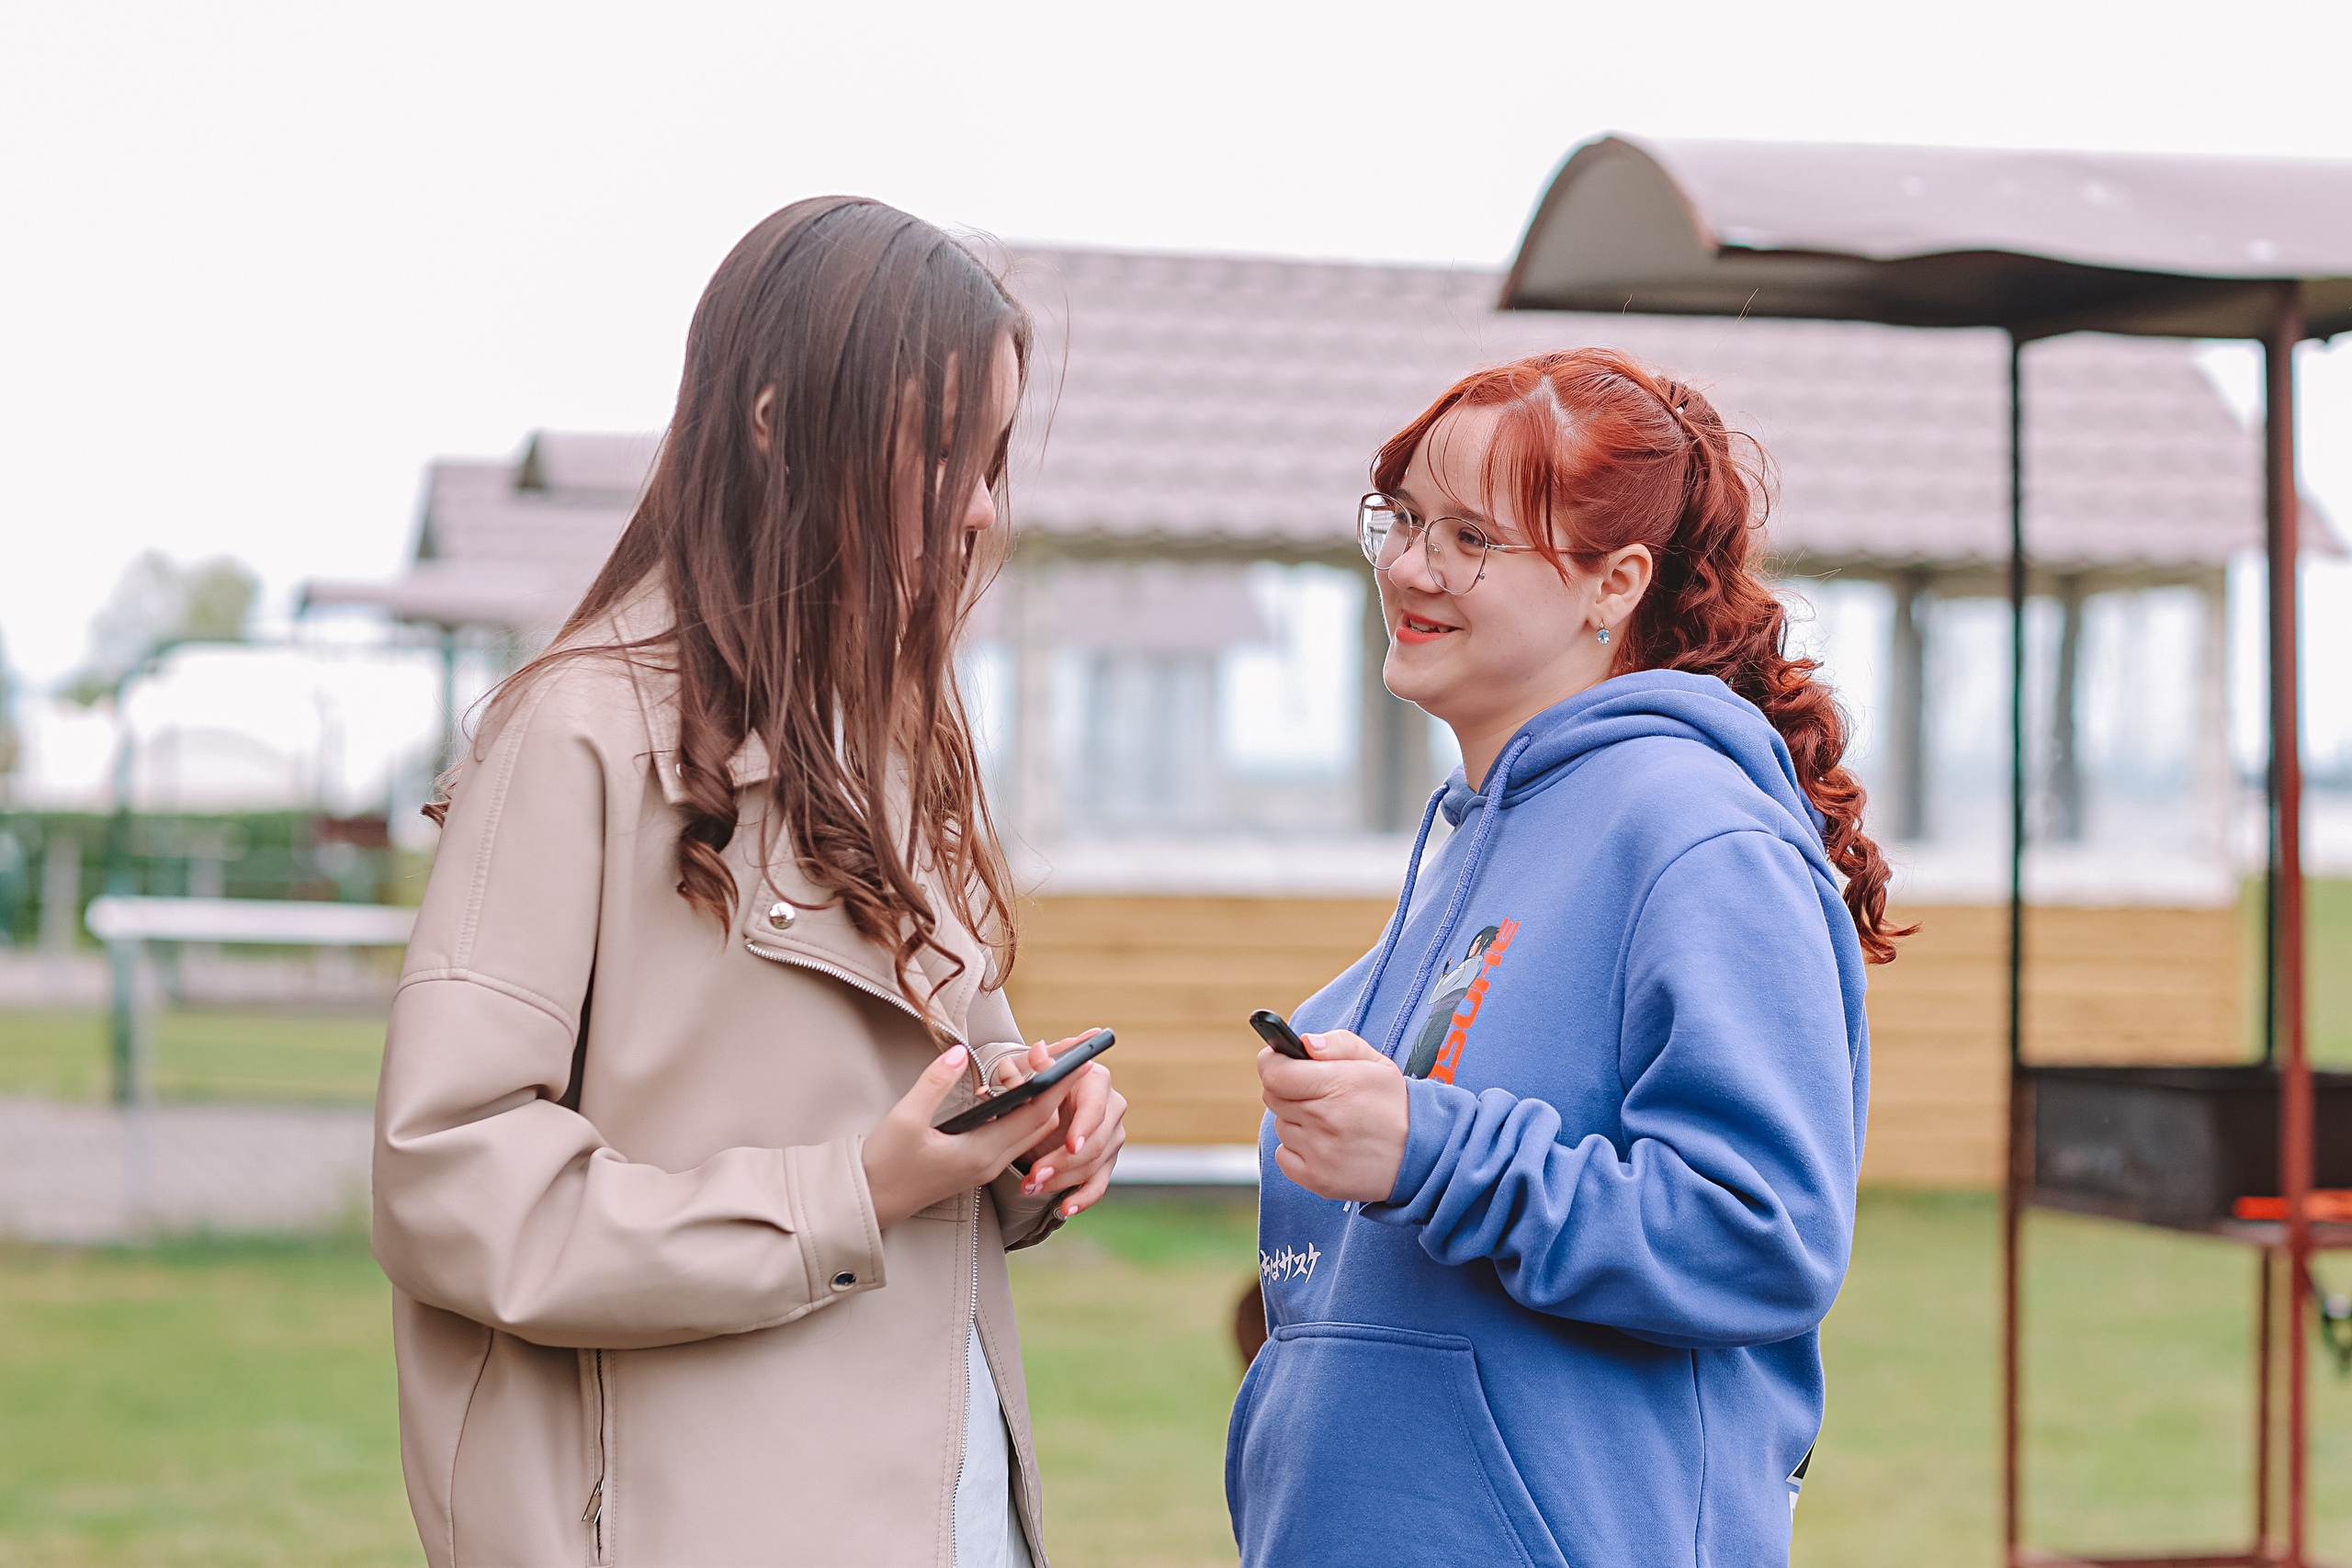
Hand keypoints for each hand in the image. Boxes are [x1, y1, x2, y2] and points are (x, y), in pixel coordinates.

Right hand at [862, 1045, 1074, 1230]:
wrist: (871, 1203)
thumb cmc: (885, 1164)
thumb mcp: (905, 1119)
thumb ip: (935, 1083)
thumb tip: (959, 1052)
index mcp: (981, 1152)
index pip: (1035, 1114)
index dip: (1059, 1085)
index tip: (1078, 1060)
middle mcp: (991, 1162)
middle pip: (1041, 1123)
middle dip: (1059, 1090)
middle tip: (1070, 1055)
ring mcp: (986, 1166)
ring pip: (1029, 1131)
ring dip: (1043, 1101)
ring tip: (1050, 1067)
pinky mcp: (977, 1165)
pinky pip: (1014, 1136)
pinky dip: (1023, 1112)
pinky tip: (1017, 1090)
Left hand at [991, 1029, 1128, 1218]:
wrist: (1039, 1104)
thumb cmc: (1034, 1083)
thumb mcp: (1026, 1072)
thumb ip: (1030, 1065)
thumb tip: (1038, 1052)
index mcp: (1096, 1079)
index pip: (1097, 1104)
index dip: (1086, 1126)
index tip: (1072, 1145)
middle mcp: (1112, 1106)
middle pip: (1098, 1140)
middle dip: (1064, 1161)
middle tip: (1035, 1175)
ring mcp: (1112, 1136)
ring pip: (1095, 1164)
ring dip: (1062, 1180)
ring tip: (1031, 1187)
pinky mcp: (1106, 1161)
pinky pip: (1099, 1183)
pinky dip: (1083, 1197)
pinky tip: (1065, 1208)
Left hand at [1258, 1028, 1408, 1203]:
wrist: (1423, 1155)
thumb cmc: (1394, 1104)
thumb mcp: (1375, 1062)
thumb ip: (1338, 1044)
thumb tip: (1305, 1043)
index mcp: (1337, 1085)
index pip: (1274, 1072)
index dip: (1271, 1062)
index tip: (1279, 1062)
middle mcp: (1323, 1120)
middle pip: (1272, 1097)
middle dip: (1288, 1090)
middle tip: (1316, 1094)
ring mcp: (1318, 1153)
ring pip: (1280, 1126)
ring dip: (1295, 1121)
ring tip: (1329, 1123)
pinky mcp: (1317, 1180)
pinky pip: (1283, 1157)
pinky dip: (1296, 1151)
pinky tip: (1324, 1146)